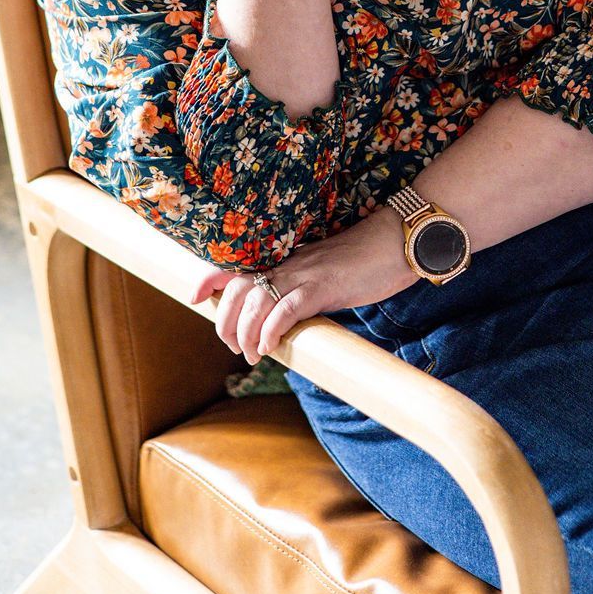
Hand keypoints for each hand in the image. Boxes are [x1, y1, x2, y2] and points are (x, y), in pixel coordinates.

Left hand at [189, 208, 415, 362]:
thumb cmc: (371, 261)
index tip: (193, 296)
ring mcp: (305, 272)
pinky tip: (269, 347)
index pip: (239, 264)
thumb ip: (308, 290)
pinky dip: (271, 330)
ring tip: (251, 354)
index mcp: (289, 259)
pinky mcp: (323, 285)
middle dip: (225, 319)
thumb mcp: (331, 275)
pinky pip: (287, 308)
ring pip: (256, 299)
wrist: (399, 239)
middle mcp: (290, 262)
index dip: (211, 279)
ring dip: (246, 332)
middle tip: (232, 345)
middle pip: (238, 287)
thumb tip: (294, 319)